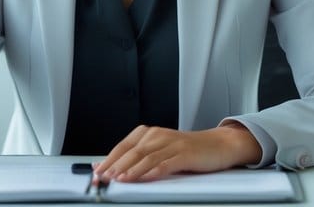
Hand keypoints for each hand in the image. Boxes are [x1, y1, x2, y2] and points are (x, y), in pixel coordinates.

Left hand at [94, 124, 261, 182]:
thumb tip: (109, 166)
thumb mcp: (159, 151)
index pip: (122, 146)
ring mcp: (171, 144)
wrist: (218, 145)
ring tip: (118, 180)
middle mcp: (157, 135)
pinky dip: (153, 171)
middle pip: (131, 151)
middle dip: (114, 166)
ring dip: (130, 170)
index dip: (107, 160)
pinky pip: (166, 163)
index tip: (95, 173)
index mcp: (148, 133)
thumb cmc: (187, 150)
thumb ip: (136, 158)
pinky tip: (145, 179)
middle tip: (103, 179)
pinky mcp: (184, 154)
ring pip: (146, 157)